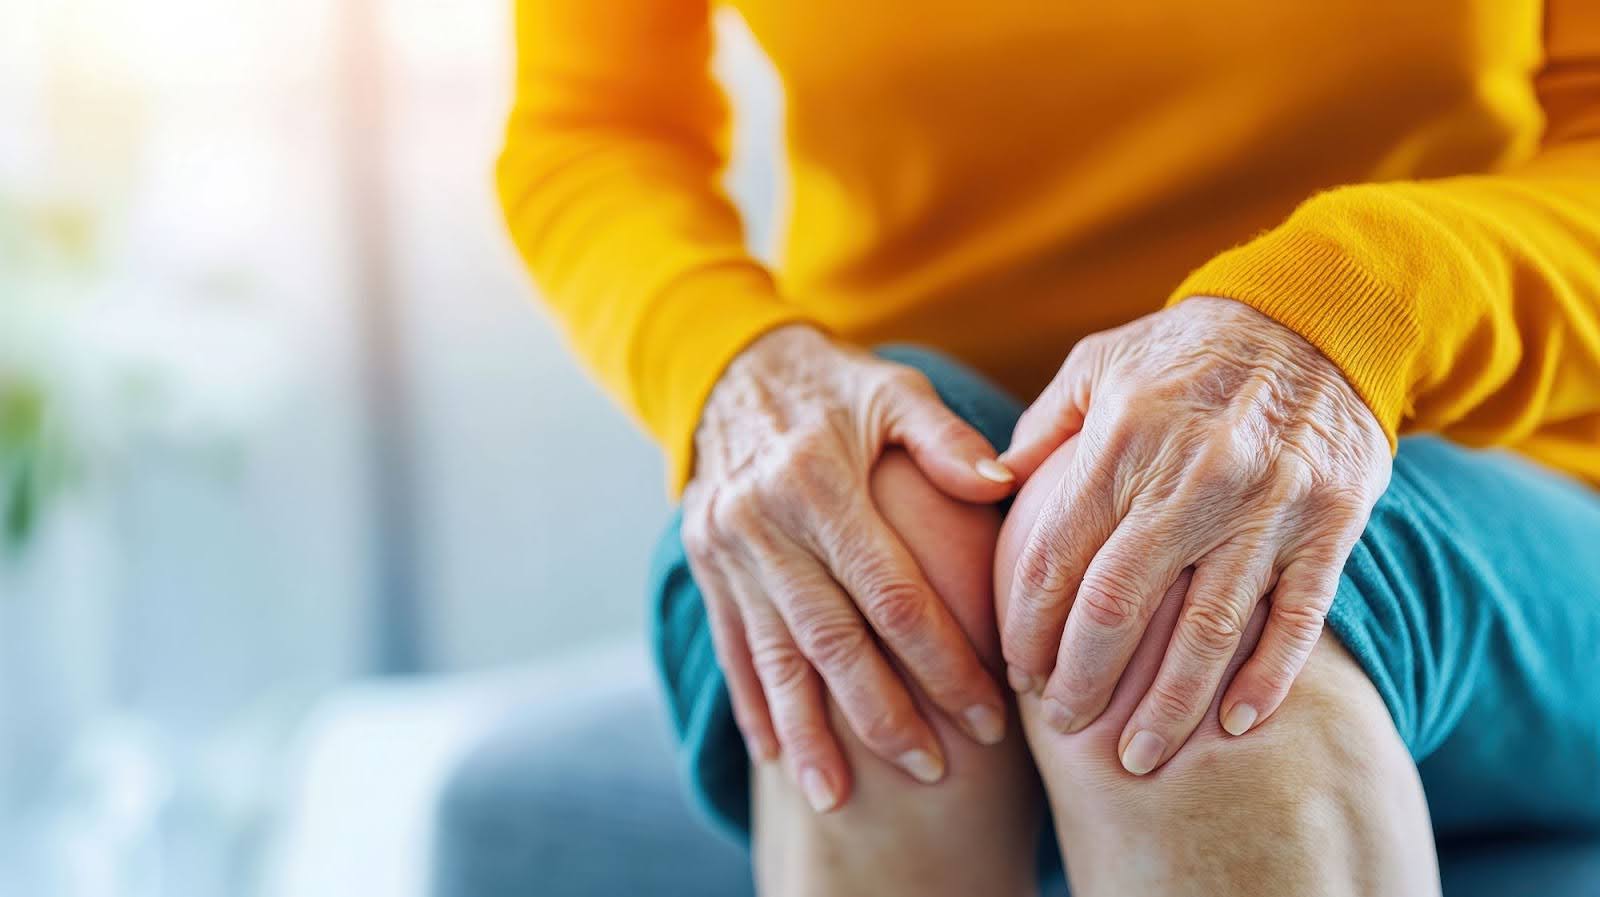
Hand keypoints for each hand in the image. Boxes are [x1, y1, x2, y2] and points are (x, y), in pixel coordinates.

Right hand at [682, 325, 1014, 810]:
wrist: (731, 369)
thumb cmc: (836, 386)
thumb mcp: (893, 390)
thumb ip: (946, 439)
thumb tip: (1006, 484)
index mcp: (818, 480)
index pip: (892, 593)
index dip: (943, 660)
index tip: (988, 713)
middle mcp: (763, 521)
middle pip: (831, 640)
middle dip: (883, 715)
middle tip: (933, 770)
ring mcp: (725, 548)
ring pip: (773, 657)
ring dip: (809, 732)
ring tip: (837, 797)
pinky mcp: (704, 565)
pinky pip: (731, 644)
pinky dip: (753, 702)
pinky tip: (778, 755)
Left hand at [999, 297, 1390, 774]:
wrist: (1319, 316)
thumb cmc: (1185, 349)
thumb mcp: (1098, 364)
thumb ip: (1042, 432)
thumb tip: (982, 492)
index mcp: (1124, 438)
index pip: (1055, 558)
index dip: (1027, 628)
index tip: (1017, 674)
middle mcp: (1194, 477)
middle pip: (1119, 606)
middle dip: (1082, 680)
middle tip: (1063, 728)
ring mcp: (1268, 505)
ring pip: (1207, 629)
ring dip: (1168, 705)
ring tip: (1137, 759)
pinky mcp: (1331, 524)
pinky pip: (1297, 617)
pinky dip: (1269, 679)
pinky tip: (1235, 727)